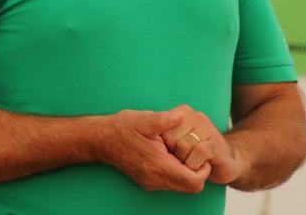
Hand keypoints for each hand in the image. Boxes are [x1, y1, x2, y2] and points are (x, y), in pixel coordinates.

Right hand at [97, 109, 211, 193]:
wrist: (102, 139)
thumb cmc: (123, 128)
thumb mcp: (145, 119)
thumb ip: (165, 119)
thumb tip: (181, 116)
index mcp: (159, 166)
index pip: (193, 182)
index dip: (203, 169)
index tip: (200, 152)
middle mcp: (156, 179)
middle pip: (190, 188)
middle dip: (198, 172)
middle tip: (195, 152)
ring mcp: (151, 182)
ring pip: (181, 187)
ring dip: (188, 173)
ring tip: (184, 151)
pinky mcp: (148, 181)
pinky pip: (171, 183)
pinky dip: (178, 173)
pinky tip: (173, 154)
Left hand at [160, 104, 246, 184]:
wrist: (227, 161)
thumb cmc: (196, 152)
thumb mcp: (175, 140)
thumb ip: (162, 134)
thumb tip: (145, 140)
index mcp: (182, 112)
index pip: (160, 129)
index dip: (163, 147)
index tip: (172, 152)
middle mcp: (195, 116)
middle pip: (170, 139)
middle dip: (174, 155)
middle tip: (185, 159)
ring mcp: (207, 128)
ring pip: (183, 146)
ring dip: (185, 162)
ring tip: (193, 163)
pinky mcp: (216, 143)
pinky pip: (199, 152)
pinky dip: (196, 164)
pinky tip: (201, 166)